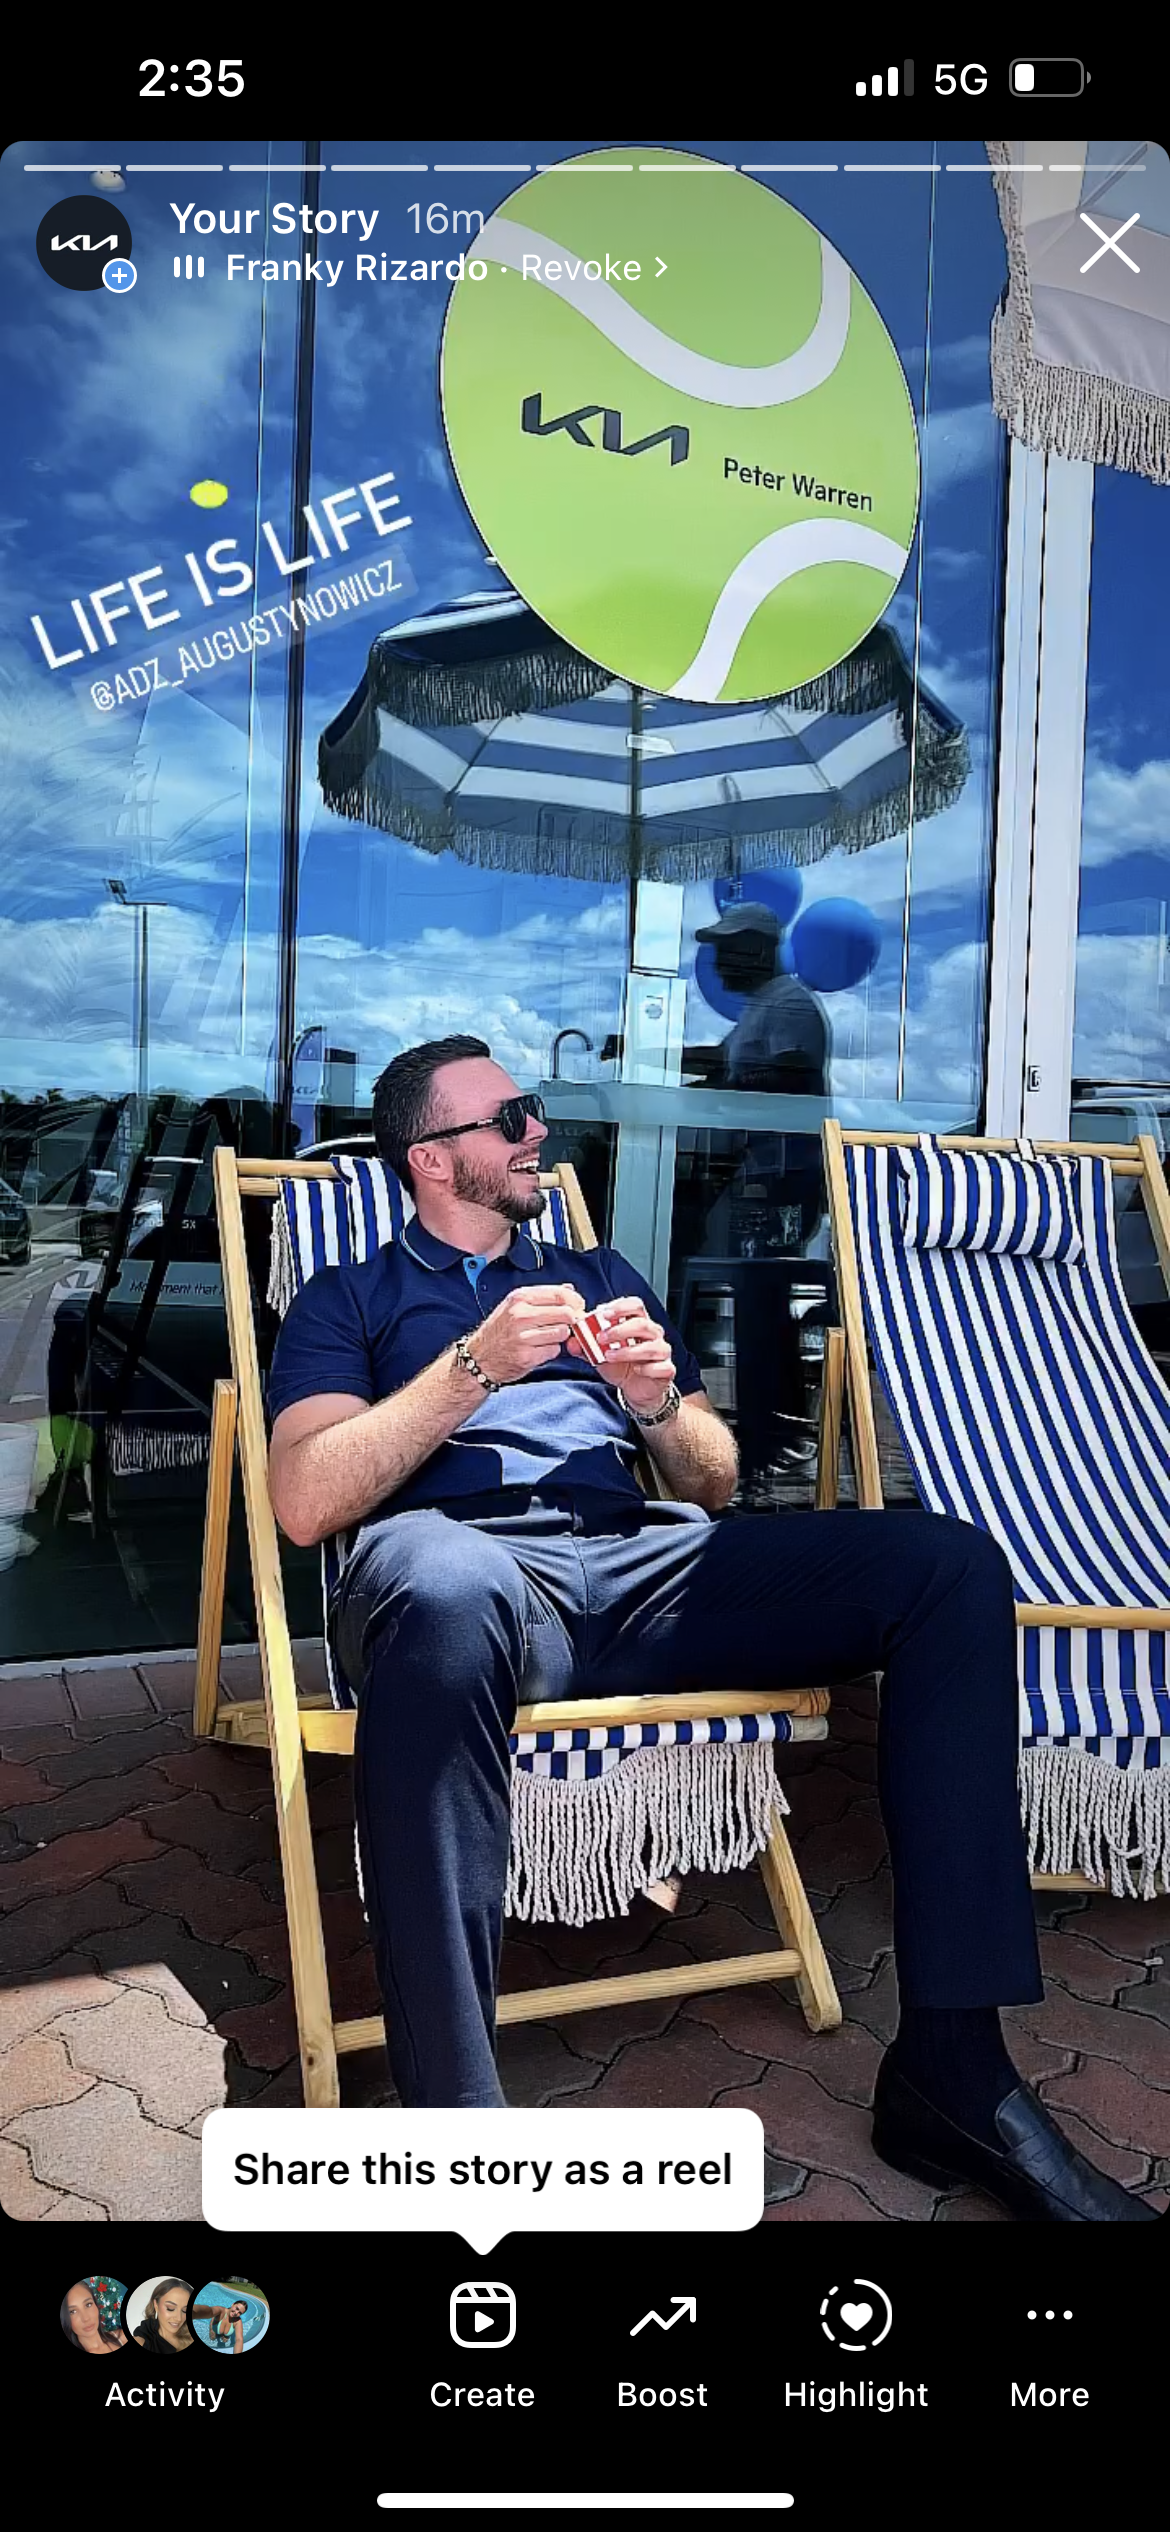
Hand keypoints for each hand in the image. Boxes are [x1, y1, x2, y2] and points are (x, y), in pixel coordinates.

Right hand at [468, 1283, 588, 1385]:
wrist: (479, 1358)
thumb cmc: (499, 1331)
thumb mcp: (515, 1306)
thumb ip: (543, 1297)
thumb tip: (570, 1290)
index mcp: (520, 1298)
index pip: (560, 1294)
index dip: (575, 1302)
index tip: (578, 1308)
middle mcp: (520, 1315)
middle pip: (566, 1313)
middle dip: (571, 1321)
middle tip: (567, 1326)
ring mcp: (523, 1336)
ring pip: (562, 1333)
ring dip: (560, 1337)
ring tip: (546, 1338)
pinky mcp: (527, 1356)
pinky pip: (554, 1351)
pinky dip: (551, 1352)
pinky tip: (538, 1350)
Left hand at [566, 1295, 675, 1412]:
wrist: (635, 1389)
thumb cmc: (621, 1365)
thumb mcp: (599, 1354)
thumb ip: (585, 1346)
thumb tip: (572, 1341)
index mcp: (638, 1323)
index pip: (635, 1306)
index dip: (620, 1307)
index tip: (602, 1313)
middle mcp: (653, 1334)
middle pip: (642, 1324)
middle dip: (619, 1330)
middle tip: (600, 1338)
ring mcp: (662, 1352)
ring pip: (651, 1346)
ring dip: (627, 1351)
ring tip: (609, 1356)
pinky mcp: (667, 1370)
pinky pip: (660, 1367)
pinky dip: (646, 1368)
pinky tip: (636, 1370)